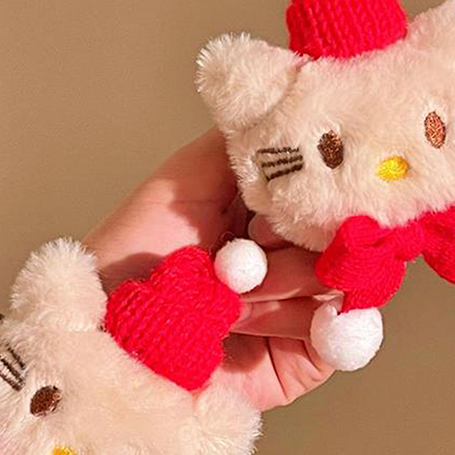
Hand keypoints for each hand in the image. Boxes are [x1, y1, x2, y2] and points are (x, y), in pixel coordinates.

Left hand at [85, 129, 333, 410]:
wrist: (107, 333)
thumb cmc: (137, 251)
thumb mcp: (190, 176)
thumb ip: (248, 143)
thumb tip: (304, 97)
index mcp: (272, 215)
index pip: (333, 196)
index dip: (327, 190)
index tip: (298, 192)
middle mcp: (292, 258)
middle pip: (346, 237)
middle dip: (295, 240)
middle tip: (245, 248)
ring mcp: (301, 308)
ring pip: (342, 282)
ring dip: (283, 283)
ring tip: (226, 294)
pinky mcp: (303, 358)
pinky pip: (342, 335)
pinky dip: (306, 322)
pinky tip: (258, 317)